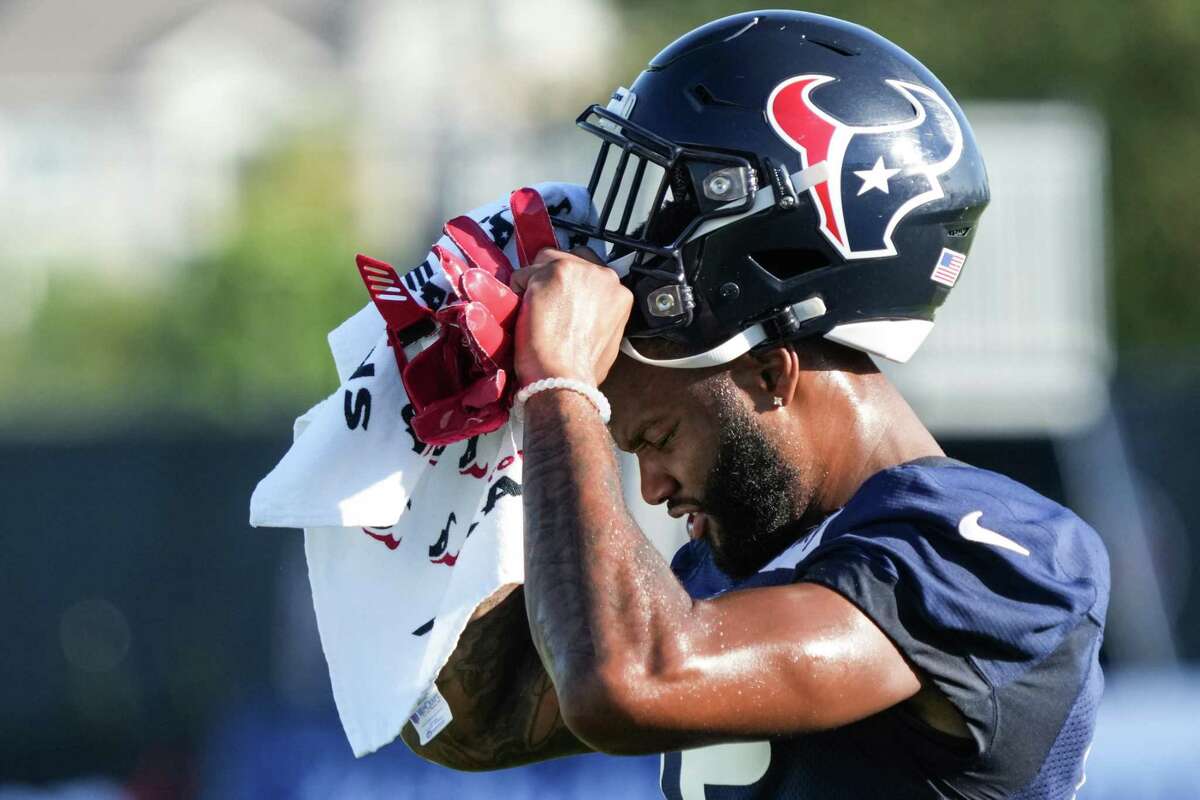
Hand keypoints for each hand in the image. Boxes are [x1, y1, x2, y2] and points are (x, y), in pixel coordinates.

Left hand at [509, 247, 632, 386]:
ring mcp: (579, 271)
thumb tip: (581, 315)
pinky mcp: (553, 272)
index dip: (570, 288)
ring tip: (533, 314)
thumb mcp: (605, 340)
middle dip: (553, 280)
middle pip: (567, 260)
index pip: (590, 273)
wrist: (565, 378)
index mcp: (619, 294)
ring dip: (534, 284)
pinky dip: (518, 292)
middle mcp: (603, 276)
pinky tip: (523, 315)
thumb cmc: (582, 370)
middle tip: (543, 308)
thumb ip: (597, 316)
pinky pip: (523, 274)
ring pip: (543, 263)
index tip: (560, 302)